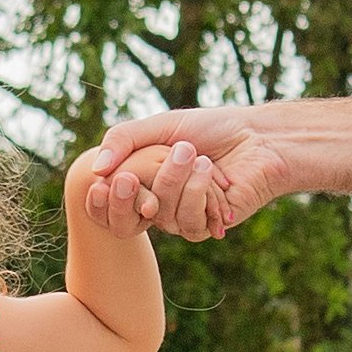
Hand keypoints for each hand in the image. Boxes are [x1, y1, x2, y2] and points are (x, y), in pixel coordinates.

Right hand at [72, 107, 303, 241]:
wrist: (256, 139)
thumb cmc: (211, 128)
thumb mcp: (161, 125)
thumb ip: (124, 139)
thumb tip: (96, 168)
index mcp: (142, 181)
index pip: (109, 203)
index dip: (104, 200)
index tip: (102, 184)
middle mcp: (158, 203)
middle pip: (132, 210)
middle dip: (148, 183)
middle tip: (172, 152)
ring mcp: (181, 217)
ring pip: (163, 214)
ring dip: (181, 180)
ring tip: (201, 156)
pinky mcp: (206, 227)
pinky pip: (189, 222)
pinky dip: (201, 193)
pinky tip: (216, 176)